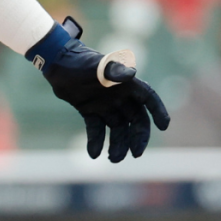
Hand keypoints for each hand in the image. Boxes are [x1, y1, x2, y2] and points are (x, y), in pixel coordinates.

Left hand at [42, 40, 169, 161]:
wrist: (57, 62)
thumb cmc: (80, 60)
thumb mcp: (96, 65)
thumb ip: (113, 71)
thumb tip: (132, 73)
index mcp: (126, 83)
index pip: (148, 98)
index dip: (158, 110)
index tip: (164, 126)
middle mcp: (119, 96)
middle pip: (136, 120)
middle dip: (138, 137)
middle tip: (135, 154)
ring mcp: (105, 105)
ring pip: (118, 129)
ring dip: (118, 145)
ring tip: (112, 159)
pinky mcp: (90, 111)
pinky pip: (97, 130)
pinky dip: (95, 142)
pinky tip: (93, 154)